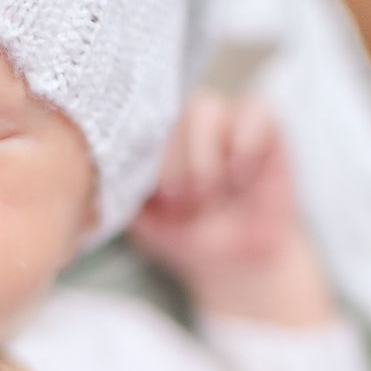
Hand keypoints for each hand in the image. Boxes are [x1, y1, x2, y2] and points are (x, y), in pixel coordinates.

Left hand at [129, 92, 333, 324]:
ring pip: (204, 107)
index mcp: (151, 138)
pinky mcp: (264, 126)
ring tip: (209, 191)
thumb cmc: (183, 235)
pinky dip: (245, 144)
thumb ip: (120, 186)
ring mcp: (224, 120)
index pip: (135, 120)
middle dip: (173, 162)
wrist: (233, 262)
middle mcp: (184, 123)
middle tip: (182, 200)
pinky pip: (255, 111)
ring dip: (203, 155)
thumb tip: (106, 166)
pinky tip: (240, 175)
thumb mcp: (141, 217)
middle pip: (169, 112)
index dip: (144, 156)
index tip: (153, 195)